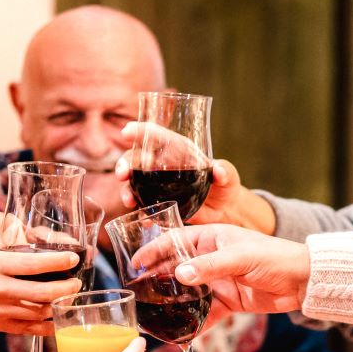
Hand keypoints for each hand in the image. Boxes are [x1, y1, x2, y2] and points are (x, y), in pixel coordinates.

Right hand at [0, 234, 81, 337]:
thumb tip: (22, 233)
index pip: (33, 263)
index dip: (58, 261)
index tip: (73, 259)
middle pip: (43, 291)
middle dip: (66, 288)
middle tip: (76, 283)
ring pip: (38, 311)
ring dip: (59, 306)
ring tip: (69, 298)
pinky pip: (27, 329)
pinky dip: (45, 327)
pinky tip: (56, 321)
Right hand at [117, 137, 276, 232]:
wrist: (223, 211)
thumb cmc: (226, 187)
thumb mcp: (229, 178)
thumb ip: (226, 172)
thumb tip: (219, 170)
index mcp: (178, 151)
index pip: (156, 136)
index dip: (141, 131)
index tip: (127, 131)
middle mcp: (162, 165)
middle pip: (137, 159)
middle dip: (125, 164)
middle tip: (122, 173)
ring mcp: (157, 185)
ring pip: (134, 183)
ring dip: (127, 190)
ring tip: (129, 201)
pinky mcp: (158, 203)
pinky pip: (143, 207)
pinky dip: (141, 213)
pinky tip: (145, 220)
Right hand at [144, 224, 308, 324]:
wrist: (303, 281)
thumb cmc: (275, 257)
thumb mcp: (240, 257)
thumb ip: (209, 266)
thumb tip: (179, 275)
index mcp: (211, 238)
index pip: (174, 241)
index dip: (153, 251)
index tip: (135, 264)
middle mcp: (210, 258)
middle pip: (176, 269)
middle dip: (157, 281)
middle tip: (138, 295)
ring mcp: (217, 281)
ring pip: (188, 294)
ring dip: (173, 305)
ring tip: (153, 318)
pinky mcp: (227, 301)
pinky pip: (205, 314)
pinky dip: (194, 325)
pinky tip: (181, 336)